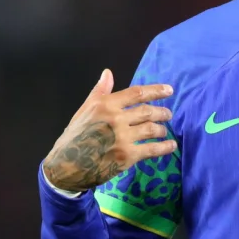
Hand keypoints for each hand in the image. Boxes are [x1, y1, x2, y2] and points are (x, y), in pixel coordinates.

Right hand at [42, 69, 176, 191]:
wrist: (67, 165)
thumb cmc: (75, 136)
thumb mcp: (85, 110)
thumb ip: (100, 91)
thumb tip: (108, 73)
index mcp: (106, 104)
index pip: (136, 93)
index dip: (156, 90)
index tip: (169, 90)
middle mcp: (116, 119)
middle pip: (147, 111)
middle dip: (161, 112)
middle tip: (167, 114)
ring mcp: (123, 138)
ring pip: (151, 129)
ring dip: (162, 129)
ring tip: (164, 130)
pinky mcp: (127, 156)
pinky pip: (152, 149)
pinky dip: (164, 147)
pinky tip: (171, 145)